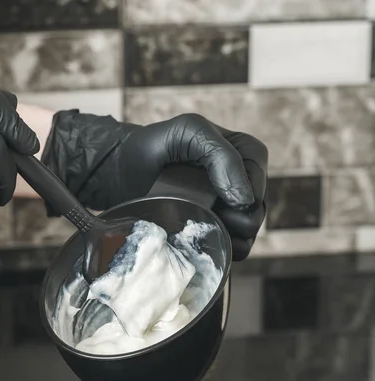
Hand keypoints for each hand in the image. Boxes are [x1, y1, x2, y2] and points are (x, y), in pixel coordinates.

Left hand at [117, 114, 267, 259]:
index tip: (220, 201)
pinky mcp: (214, 230)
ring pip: (248, 233)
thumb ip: (221, 154)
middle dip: (236, 218)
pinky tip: (202, 242)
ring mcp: (228, 209)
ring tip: (198, 225)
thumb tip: (243, 200)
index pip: (258, 179)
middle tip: (205, 213)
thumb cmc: (154, 147)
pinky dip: (222, 249)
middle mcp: (241, 182)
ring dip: (226, 234)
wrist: (123, 172)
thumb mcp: (188, 131)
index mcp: (242, 153)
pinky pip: (234, 249)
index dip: (245, 194)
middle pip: (256, 211)